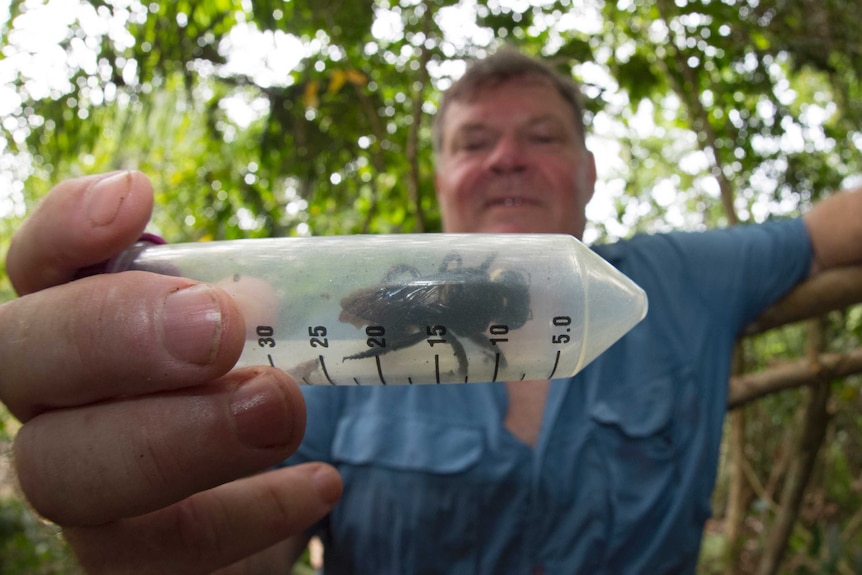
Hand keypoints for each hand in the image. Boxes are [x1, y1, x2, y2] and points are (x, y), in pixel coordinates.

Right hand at [0, 172, 341, 573]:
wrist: (264, 504)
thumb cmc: (252, 396)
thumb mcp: (262, 339)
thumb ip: (251, 307)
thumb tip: (254, 294)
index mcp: (84, 332)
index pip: (37, 271)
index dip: (65, 231)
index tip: (139, 197)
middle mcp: (59, 405)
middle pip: (17, 363)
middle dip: (113, 334)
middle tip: (219, 326)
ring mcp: (85, 490)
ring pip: (65, 472)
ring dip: (177, 435)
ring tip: (279, 408)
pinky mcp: (131, 562)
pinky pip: (161, 556)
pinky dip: (249, 513)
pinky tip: (321, 483)